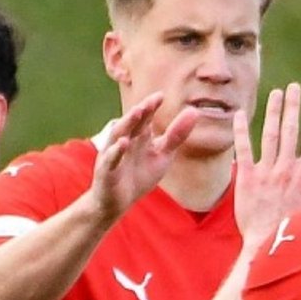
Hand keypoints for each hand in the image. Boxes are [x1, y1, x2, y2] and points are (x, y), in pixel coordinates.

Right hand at [87, 93, 200, 221]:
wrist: (118, 203)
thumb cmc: (139, 176)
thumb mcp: (162, 155)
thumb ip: (176, 135)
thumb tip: (194, 111)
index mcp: (138, 136)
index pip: (145, 118)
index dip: (151, 107)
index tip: (161, 96)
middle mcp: (124, 141)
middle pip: (132, 123)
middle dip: (140, 112)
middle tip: (150, 102)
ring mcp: (113, 154)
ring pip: (119, 135)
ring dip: (127, 123)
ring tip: (137, 112)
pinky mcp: (106, 171)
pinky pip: (110, 159)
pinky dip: (116, 151)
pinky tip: (123, 143)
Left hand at [232, 83, 300, 245]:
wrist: (268, 248)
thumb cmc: (299, 233)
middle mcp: (287, 168)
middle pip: (292, 129)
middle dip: (294, 105)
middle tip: (294, 87)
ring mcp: (266, 171)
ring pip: (270, 134)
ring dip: (273, 111)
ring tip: (275, 93)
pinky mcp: (245, 178)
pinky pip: (243, 149)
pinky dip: (241, 130)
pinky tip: (240, 114)